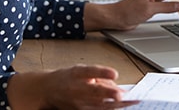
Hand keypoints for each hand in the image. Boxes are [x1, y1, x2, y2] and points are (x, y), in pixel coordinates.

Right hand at [7, 64, 136, 108]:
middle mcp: (76, 88)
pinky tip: (120, 107)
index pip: (90, 71)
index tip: (114, 73)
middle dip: (110, 94)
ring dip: (115, 105)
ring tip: (131, 103)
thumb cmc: (67, 78)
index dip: (102, 72)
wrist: (47, 90)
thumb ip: (100, 76)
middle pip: (95, 92)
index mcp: (77, 73)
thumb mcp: (81, 71)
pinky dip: (109, 109)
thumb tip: (118, 86)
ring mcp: (77, 102)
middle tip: (122, 95)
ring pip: (98, 105)